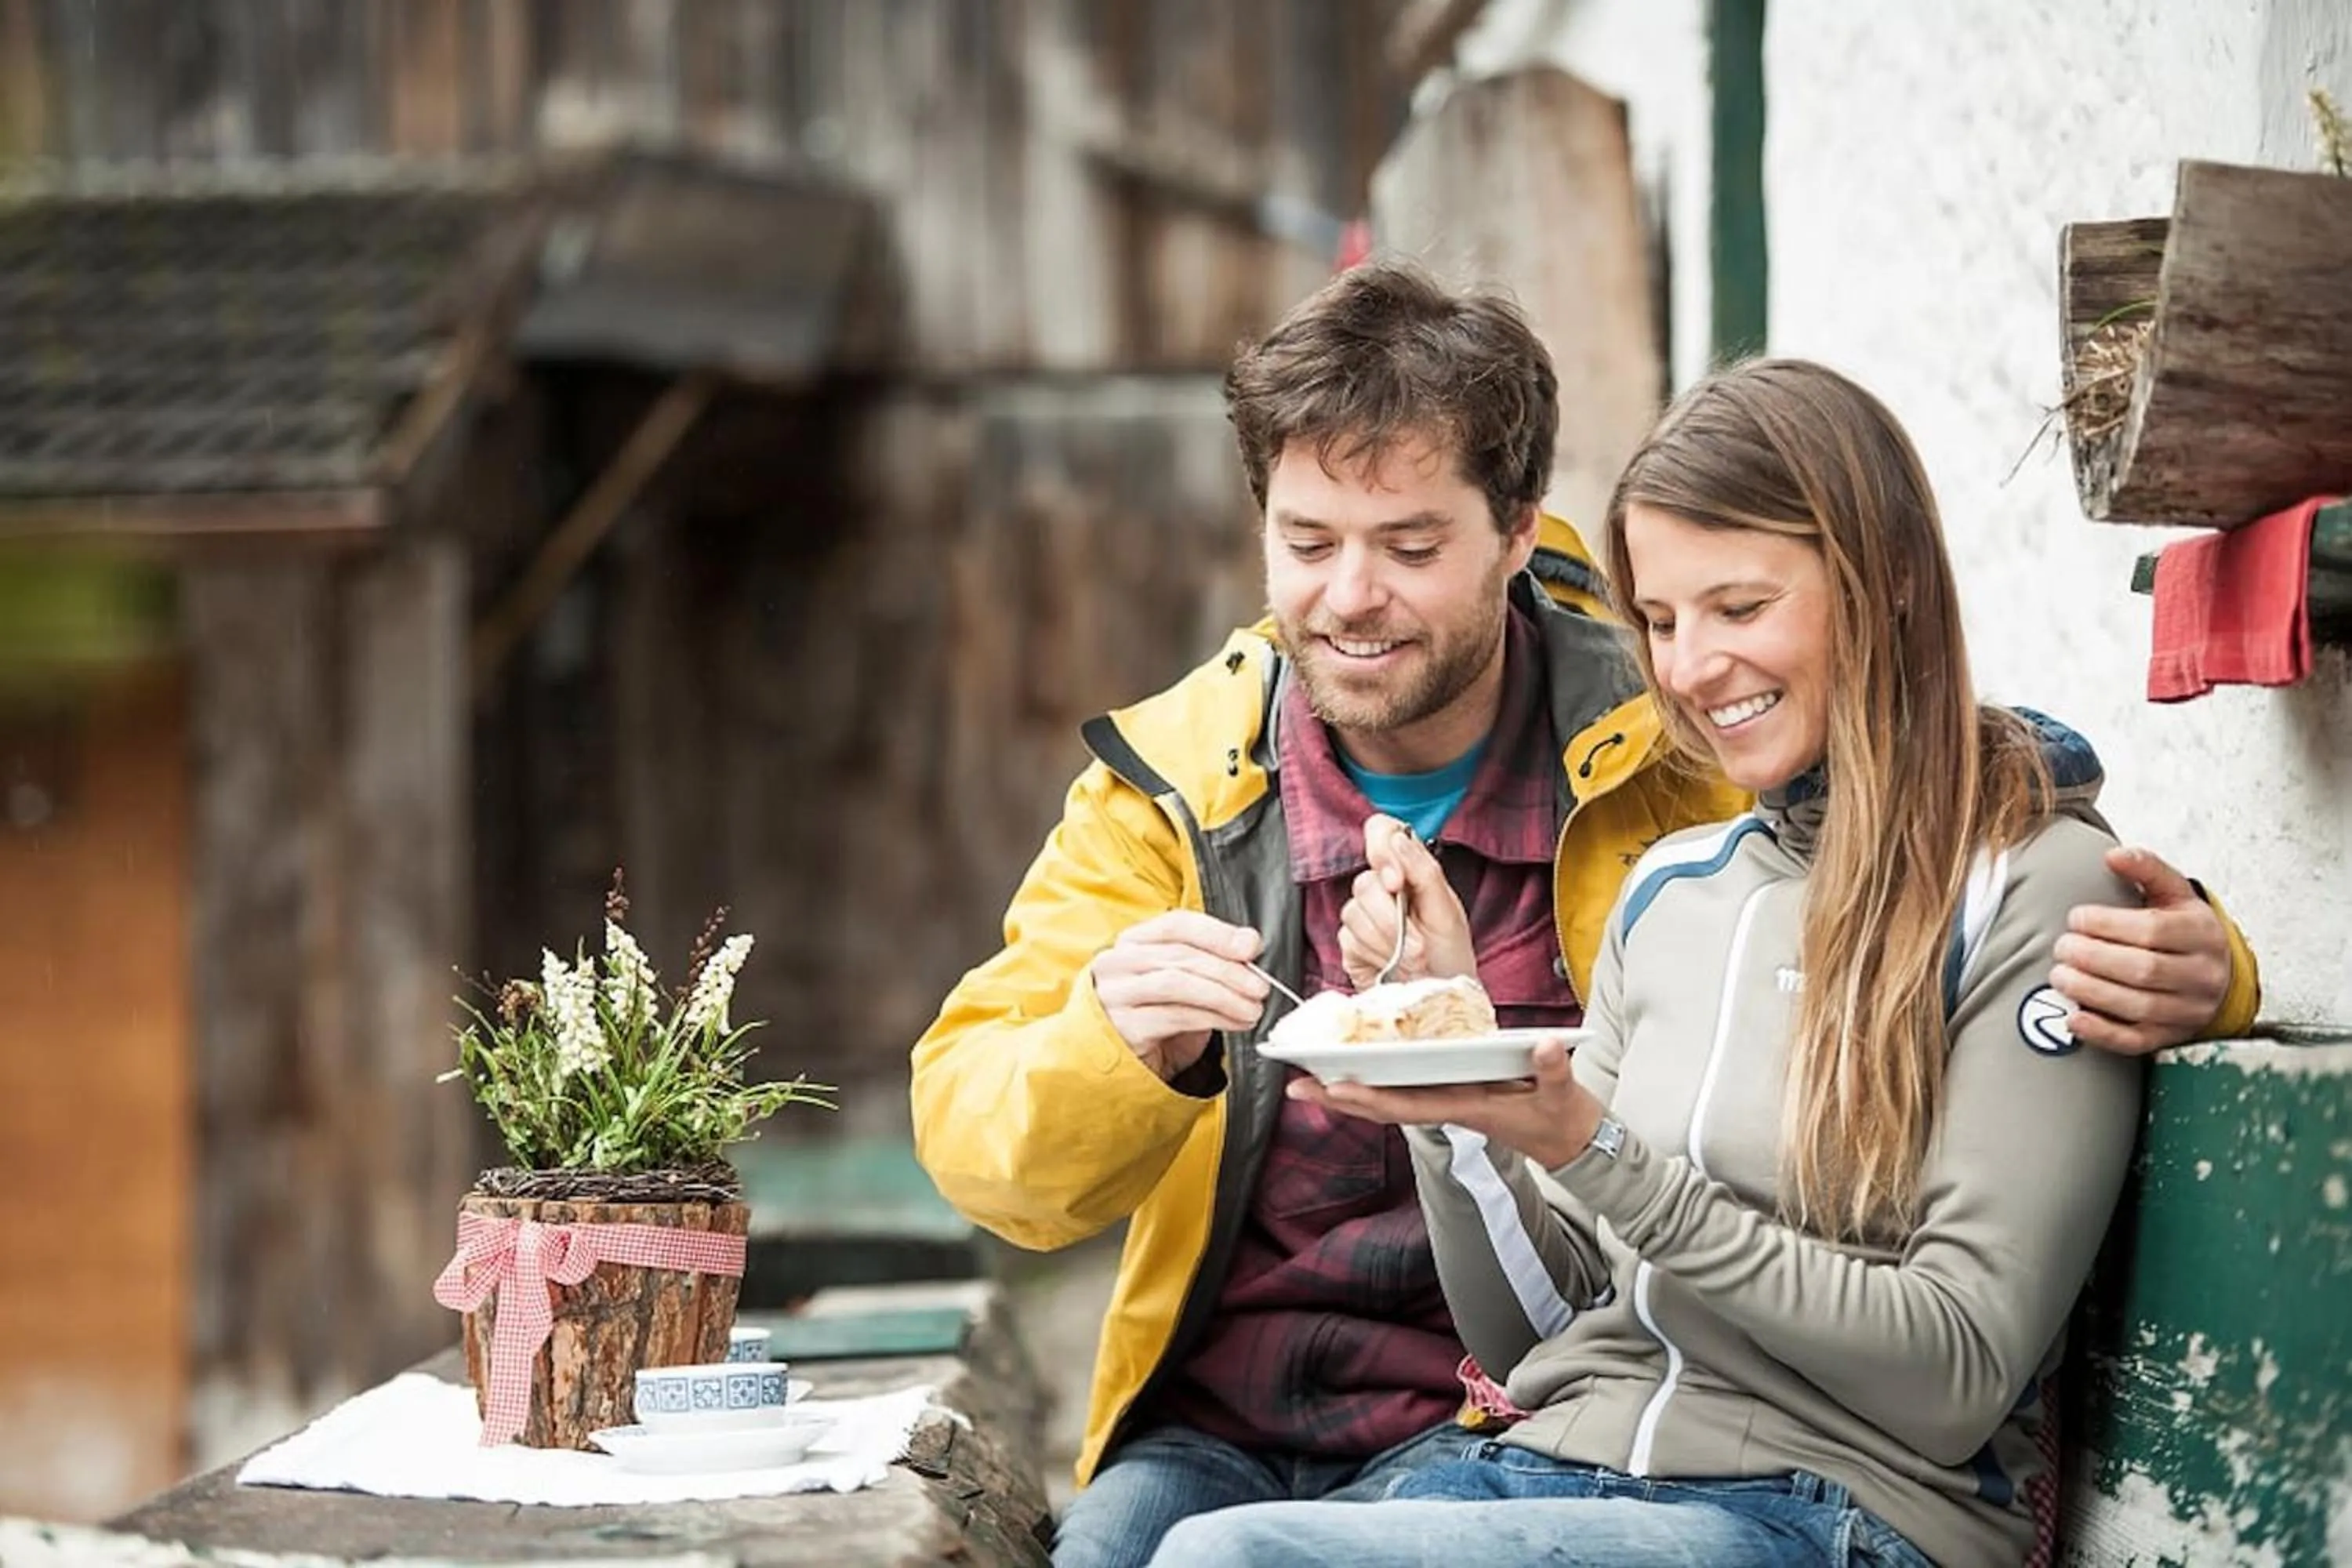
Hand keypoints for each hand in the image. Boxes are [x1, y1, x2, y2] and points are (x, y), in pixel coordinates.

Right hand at [1088, 910, 1270, 1081]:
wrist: (1123, 1066)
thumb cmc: (1155, 1019)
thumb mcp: (1183, 985)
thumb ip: (1209, 963)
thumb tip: (1249, 945)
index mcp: (1133, 942)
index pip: (1176, 925)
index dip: (1217, 933)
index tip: (1250, 945)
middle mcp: (1117, 963)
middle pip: (1181, 955)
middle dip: (1228, 969)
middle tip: (1260, 986)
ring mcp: (1115, 995)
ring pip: (1178, 983)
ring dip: (1224, 995)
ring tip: (1252, 1008)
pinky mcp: (1124, 1026)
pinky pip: (1176, 1016)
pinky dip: (1214, 1018)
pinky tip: (1236, 1023)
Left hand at [1288, 1037, 1602, 1168]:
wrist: (1575, 1142)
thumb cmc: (1564, 1120)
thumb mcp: (1564, 1096)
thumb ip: (1553, 1071)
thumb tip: (1543, 1046)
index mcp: (1466, 1108)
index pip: (1407, 1105)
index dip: (1367, 1098)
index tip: (1331, 1087)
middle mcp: (1448, 1106)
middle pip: (1384, 1103)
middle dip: (1339, 1095)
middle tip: (1294, 1085)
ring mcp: (1449, 1100)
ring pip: (1390, 1096)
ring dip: (1350, 1088)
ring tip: (1309, 1075)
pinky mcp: (1455, 1092)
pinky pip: (1406, 1088)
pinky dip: (1378, 1079)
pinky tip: (1356, 1067)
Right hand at [1338, 814, 1476, 987]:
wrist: (1440, 998)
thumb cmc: (1450, 956)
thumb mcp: (1448, 912)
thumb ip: (1424, 872)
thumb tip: (1399, 839)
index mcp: (1408, 870)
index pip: (1380, 831)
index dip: (1382, 850)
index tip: (1397, 883)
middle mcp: (1382, 888)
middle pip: (1365, 883)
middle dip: (1394, 920)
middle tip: (1419, 945)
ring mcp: (1363, 915)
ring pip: (1355, 913)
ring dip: (1388, 943)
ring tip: (1412, 960)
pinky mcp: (1350, 944)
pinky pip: (1349, 939)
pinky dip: (1376, 956)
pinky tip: (1392, 965)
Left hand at [2052, 847, 2231, 1055]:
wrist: (2219, 974)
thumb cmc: (2185, 929)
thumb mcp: (2174, 893)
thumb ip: (2146, 869)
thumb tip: (2113, 855)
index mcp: (2202, 933)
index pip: (2153, 931)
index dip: (2107, 924)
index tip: (2076, 917)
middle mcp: (2202, 974)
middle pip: (2144, 970)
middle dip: (2093, 958)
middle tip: (2061, 947)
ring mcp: (2189, 1009)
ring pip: (2139, 1006)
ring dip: (2091, 992)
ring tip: (2059, 975)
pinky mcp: (2172, 1036)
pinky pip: (2137, 1041)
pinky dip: (2102, 1032)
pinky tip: (2073, 1017)